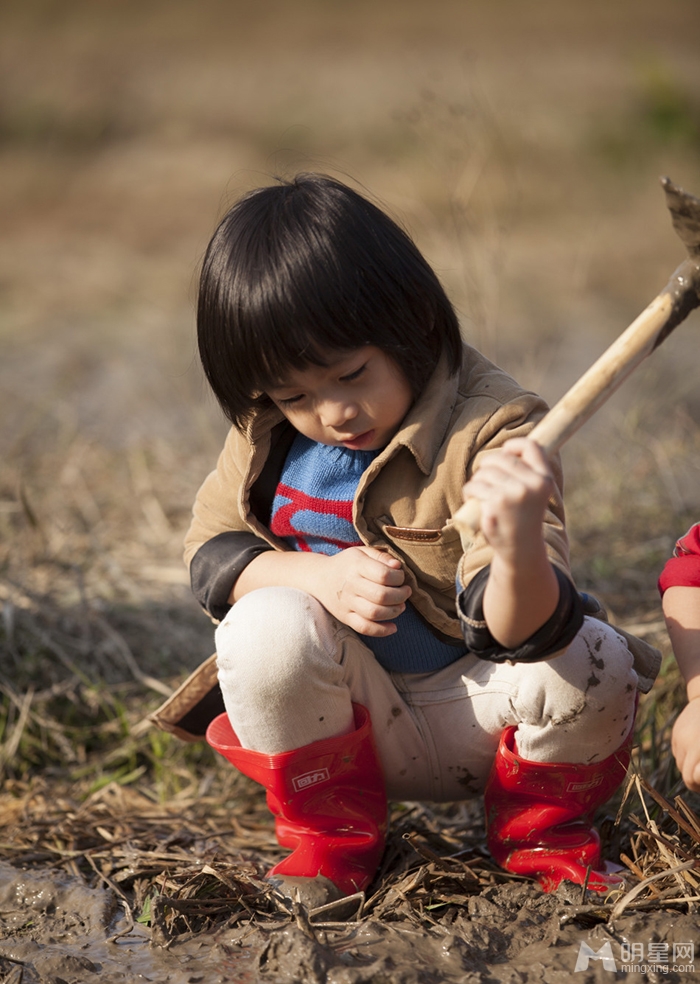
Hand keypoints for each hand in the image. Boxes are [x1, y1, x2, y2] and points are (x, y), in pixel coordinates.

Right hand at [311, 546, 411, 636]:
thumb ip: (381, 556)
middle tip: (406, 592)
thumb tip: (398, 566)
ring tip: (401, 606)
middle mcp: (350, 585)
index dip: (399, 578)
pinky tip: (393, 627)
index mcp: (356, 565)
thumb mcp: (362, 552)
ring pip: (375, 613)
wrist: (319, 578)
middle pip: (381, 596)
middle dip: (401, 596)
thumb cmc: (347, 564)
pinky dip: (382, 631)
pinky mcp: (345, 617)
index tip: (401, 577)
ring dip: (394, 612)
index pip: (384, 575)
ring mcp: (346, 603)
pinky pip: (364, 628)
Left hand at [461, 437, 554, 564]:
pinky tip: (474, 501)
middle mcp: (531, 485)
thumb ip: (529, 471)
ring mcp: (513, 494)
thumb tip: (510, 446)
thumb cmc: (524, 515)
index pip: (531, 446)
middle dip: (487, 465)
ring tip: (481, 493)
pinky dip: (469, 492)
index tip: (505, 454)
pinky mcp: (495, 504)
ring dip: (477, 480)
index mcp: (545, 479)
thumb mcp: (536, 492)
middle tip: (487, 479)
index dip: (513, 446)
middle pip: (500, 457)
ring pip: (484, 471)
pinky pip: (473, 486)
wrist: (520, 548)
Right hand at [672, 698, 699, 791]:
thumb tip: (697, 773)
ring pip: (680, 764)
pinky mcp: (675, 734)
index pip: (691, 779)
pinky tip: (697, 749)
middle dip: (695, 781)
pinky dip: (686, 756)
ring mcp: (678, 738)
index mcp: (698, 747)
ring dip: (690, 768)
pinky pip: (677, 753)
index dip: (698, 786)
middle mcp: (685, 744)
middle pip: (685, 774)